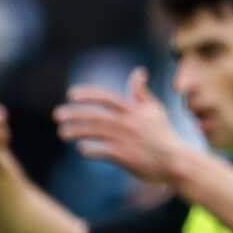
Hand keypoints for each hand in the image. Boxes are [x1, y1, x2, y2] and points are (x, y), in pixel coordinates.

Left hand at [53, 68, 189, 184]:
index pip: (106, 98)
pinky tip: (81, 149)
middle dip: (74, 114)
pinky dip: (91, 150)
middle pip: (96, 115)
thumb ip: (141, 93)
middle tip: (56, 115)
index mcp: (133, 110)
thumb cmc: (163, 134)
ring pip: (96, 132)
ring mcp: (126, 140)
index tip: (70, 94)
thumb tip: (138, 71)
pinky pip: (103, 151)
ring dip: (77, 131)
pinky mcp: (125, 156)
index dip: (88, 95)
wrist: (175, 161)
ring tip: (62, 133)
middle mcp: (128, 123)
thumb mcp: (155, 110)